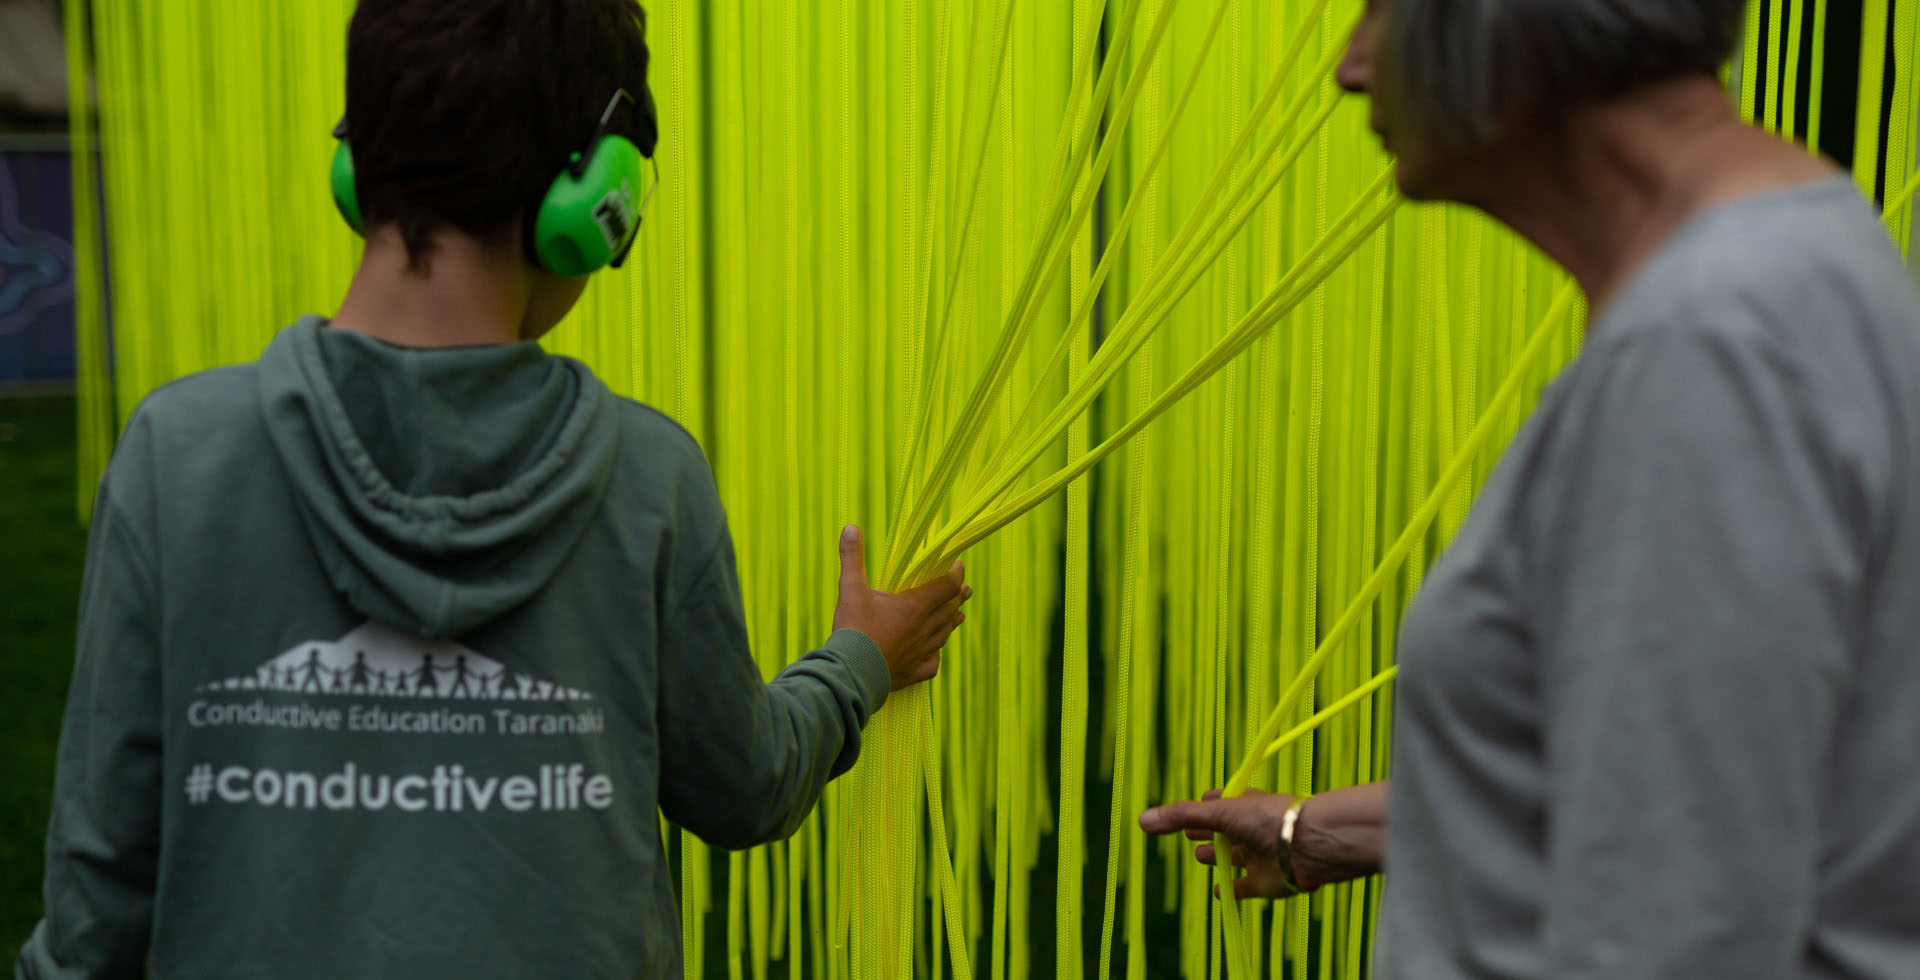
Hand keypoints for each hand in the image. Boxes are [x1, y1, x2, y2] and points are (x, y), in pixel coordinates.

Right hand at [833, 525, 970, 689]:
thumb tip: (850, 527)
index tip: (958, 565)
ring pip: (944, 635)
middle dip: (958, 595)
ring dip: (951, 621)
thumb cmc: (852, 630)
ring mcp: (919, 653)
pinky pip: (932, 664)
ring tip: (958, 614)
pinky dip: (936, 656)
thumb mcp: (850, 588)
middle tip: (965, 588)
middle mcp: (923, 629)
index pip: (946, 586)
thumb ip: (852, 557)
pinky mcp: (911, 673)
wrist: (849, 674)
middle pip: (949, 609)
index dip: (955, 573)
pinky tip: (934, 653)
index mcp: (914, 607)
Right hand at [1139, 782, 1388, 898]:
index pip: (1222, 803)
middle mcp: (1252, 830)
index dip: (1207, 805)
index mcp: (1245, 805)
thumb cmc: (1267, 818)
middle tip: (1191, 833)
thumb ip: (1181, 816)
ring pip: (1234, 856)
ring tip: (1200, 856)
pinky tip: (1217, 890)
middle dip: (1208, 832)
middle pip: (1225, 831)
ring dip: (1218, 857)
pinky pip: (1246, 887)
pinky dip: (1232, 889)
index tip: (1197, 806)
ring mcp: (1259, 856)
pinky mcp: (1266, 883)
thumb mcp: (1219, 812)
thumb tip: (1141, 820)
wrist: (1308, 844)